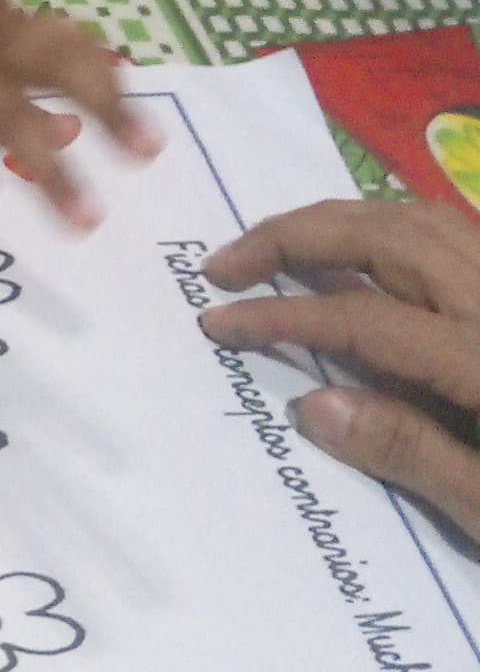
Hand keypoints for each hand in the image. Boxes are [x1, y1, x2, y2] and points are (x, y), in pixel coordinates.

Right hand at [202, 200, 479, 540]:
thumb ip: (411, 452)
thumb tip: (312, 402)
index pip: (363, 316)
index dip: (281, 314)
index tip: (216, 320)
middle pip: (390, 234)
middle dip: (299, 234)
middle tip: (230, 261)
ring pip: (427, 220)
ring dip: (347, 221)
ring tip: (285, 246)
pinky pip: (461, 235)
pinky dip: (399, 229)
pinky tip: (368, 256)